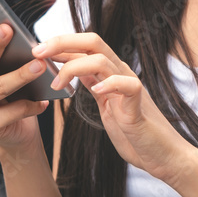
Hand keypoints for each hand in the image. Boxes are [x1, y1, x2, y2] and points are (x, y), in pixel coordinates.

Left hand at [32, 33, 197, 186]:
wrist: (161, 155)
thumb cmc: (131, 131)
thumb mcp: (103, 103)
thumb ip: (89, 83)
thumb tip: (66, 68)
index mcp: (110, 72)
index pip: (84, 45)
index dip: (59, 43)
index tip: (36, 48)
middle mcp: (120, 72)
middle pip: (93, 42)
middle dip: (62, 42)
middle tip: (38, 52)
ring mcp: (130, 86)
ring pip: (103, 59)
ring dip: (74, 67)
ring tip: (57, 84)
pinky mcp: (139, 105)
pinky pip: (127, 85)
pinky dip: (110, 84)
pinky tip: (96, 90)